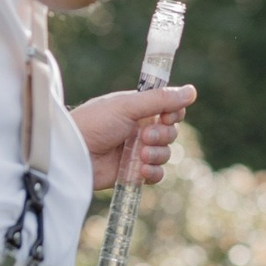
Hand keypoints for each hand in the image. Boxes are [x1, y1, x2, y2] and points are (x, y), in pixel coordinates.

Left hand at [73, 84, 196, 189]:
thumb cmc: (94, 123)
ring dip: (158, 154)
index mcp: (139, 109)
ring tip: (141, 153)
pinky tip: (142, 170)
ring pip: (166, 153)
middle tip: (145, 136)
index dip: (174, 113)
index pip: (170, 109)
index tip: (167, 114)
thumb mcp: (128, 106)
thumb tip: (192, 91)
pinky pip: (157, 174)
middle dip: (163, 135)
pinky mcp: (133, 173)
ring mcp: (137, 151)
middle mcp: (140, 129)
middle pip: (172, 132)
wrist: (72, 153)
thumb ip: (160, 99)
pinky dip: (154, 172)